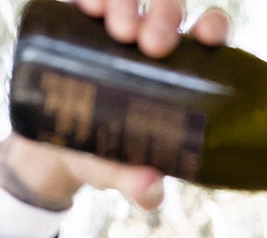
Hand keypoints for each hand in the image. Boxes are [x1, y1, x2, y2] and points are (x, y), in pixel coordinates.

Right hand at [0, 0, 230, 210]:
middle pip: (169, 9)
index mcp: (178, 73)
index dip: (213, 28)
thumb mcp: (120, 173)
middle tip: (149, 44)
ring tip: (116, 28)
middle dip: (164, 15)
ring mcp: (115, 27)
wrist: (53, 152)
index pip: (207, 38)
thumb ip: (138, 185)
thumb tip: (149, 189)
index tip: (208, 36)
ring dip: (127, 1)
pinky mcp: (80, 22)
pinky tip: (87, 5)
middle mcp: (150, 42)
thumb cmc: (104, 160)